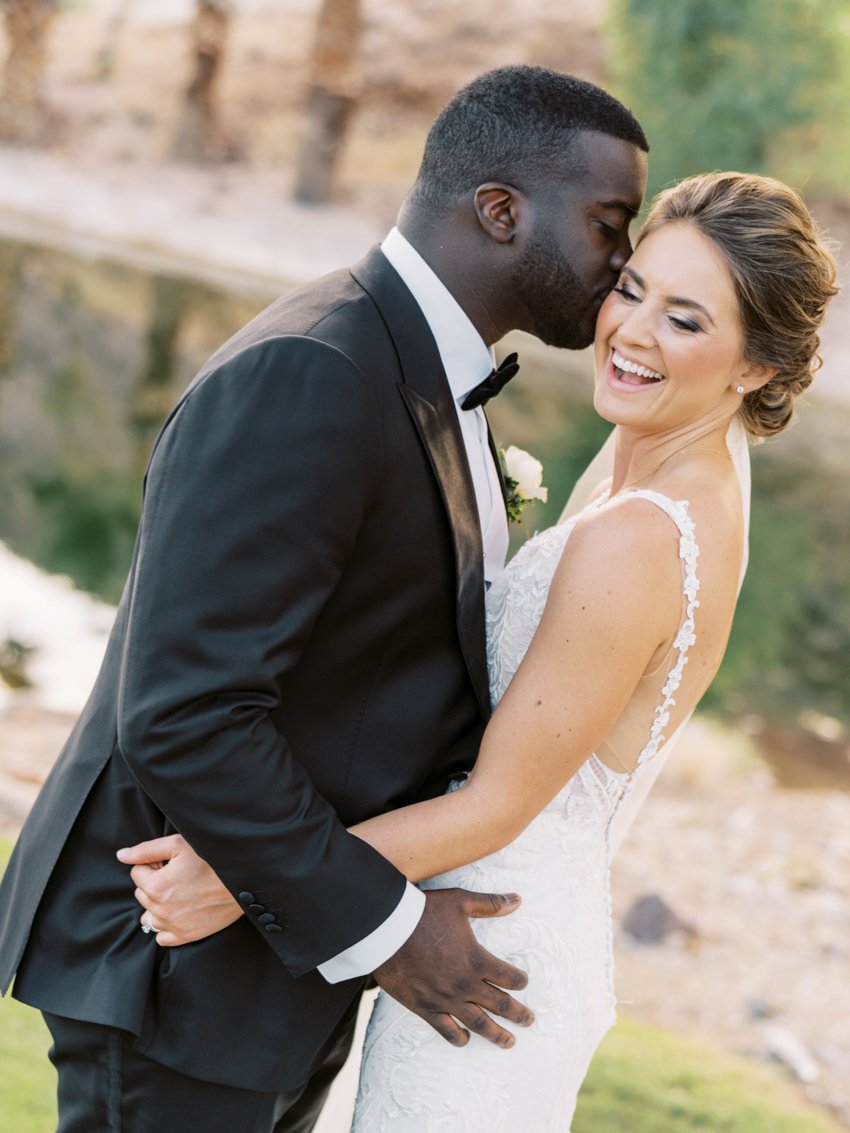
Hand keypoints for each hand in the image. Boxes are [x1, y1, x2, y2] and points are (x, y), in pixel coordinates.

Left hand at [116, 834, 241, 945]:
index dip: (153, 863)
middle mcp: (160, 910)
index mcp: (156, 886)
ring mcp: (173, 926)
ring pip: (150, 915)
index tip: (170, 861)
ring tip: (181, 891)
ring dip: (158, 903)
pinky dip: (166, 925)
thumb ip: (146, 849)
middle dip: (154, 882)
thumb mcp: (179, 844)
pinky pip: (162, 937)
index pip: (136, 873)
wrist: (243, 878)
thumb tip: (121, 856)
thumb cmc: (213, 858)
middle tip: (178, 873)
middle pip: (142, 893)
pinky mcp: (187, 936)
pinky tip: (181, 910)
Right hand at [373, 887, 532, 1047]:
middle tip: (529, 1020)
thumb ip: (490, 904)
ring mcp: (445, 999)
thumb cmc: (423, 912)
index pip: (509, 978)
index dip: (520, 981)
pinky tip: (466, 1039)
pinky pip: (447, 1031)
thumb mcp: (459, 901)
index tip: (523, 982)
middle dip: (518, 1014)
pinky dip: (459, 1038)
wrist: (386, 929)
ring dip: (496, 1034)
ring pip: (478, 1023)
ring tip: (509, 1042)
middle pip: (500, 1005)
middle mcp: (465, 984)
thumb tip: (518, 899)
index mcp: (476, 959)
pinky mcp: (425, 1008)